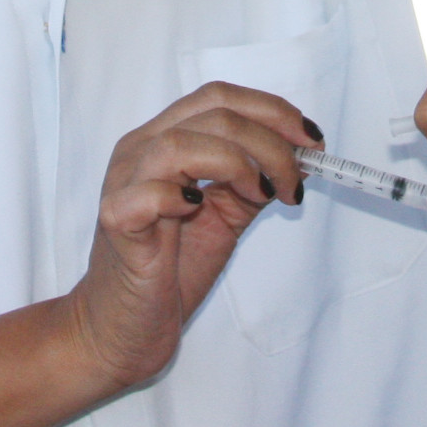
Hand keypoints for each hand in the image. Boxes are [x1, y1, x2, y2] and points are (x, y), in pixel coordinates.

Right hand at [65, 83, 317, 387]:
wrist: (124, 328)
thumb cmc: (170, 269)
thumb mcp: (225, 216)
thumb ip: (253, 181)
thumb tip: (300, 156)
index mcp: (164, 139)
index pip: (220, 97)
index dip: (272, 111)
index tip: (312, 141)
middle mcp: (140, 151)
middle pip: (213, 114)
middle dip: (270, 142)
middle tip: (292, 183)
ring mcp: (122, 183)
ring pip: (182, 142)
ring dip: (238, 163)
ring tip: (260, 196)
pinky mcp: (115, 221)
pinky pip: (148, 192)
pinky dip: (181, 194)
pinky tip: (198, 210)